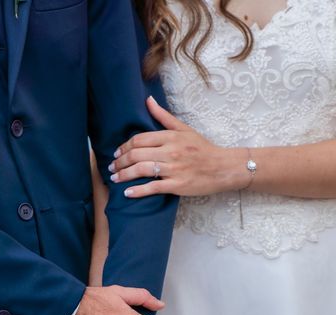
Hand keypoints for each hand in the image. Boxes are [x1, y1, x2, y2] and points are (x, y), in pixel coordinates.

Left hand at [109, 96, 248, 197]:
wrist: (223, 167)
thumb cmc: (203, 149)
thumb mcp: (184, 129)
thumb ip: (163, 116)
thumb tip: (148, 100)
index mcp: (171, 137)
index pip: (140, 139)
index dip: (125, 146)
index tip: (117, 152)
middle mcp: (171, 151)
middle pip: (137, 154)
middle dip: (120, 161)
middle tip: (112, 167)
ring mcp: (174, 168)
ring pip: (141, 170)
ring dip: (124, 174)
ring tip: (115, 178)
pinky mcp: (177, 185)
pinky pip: (153, 187)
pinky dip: (138, 190)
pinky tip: (127, 192)